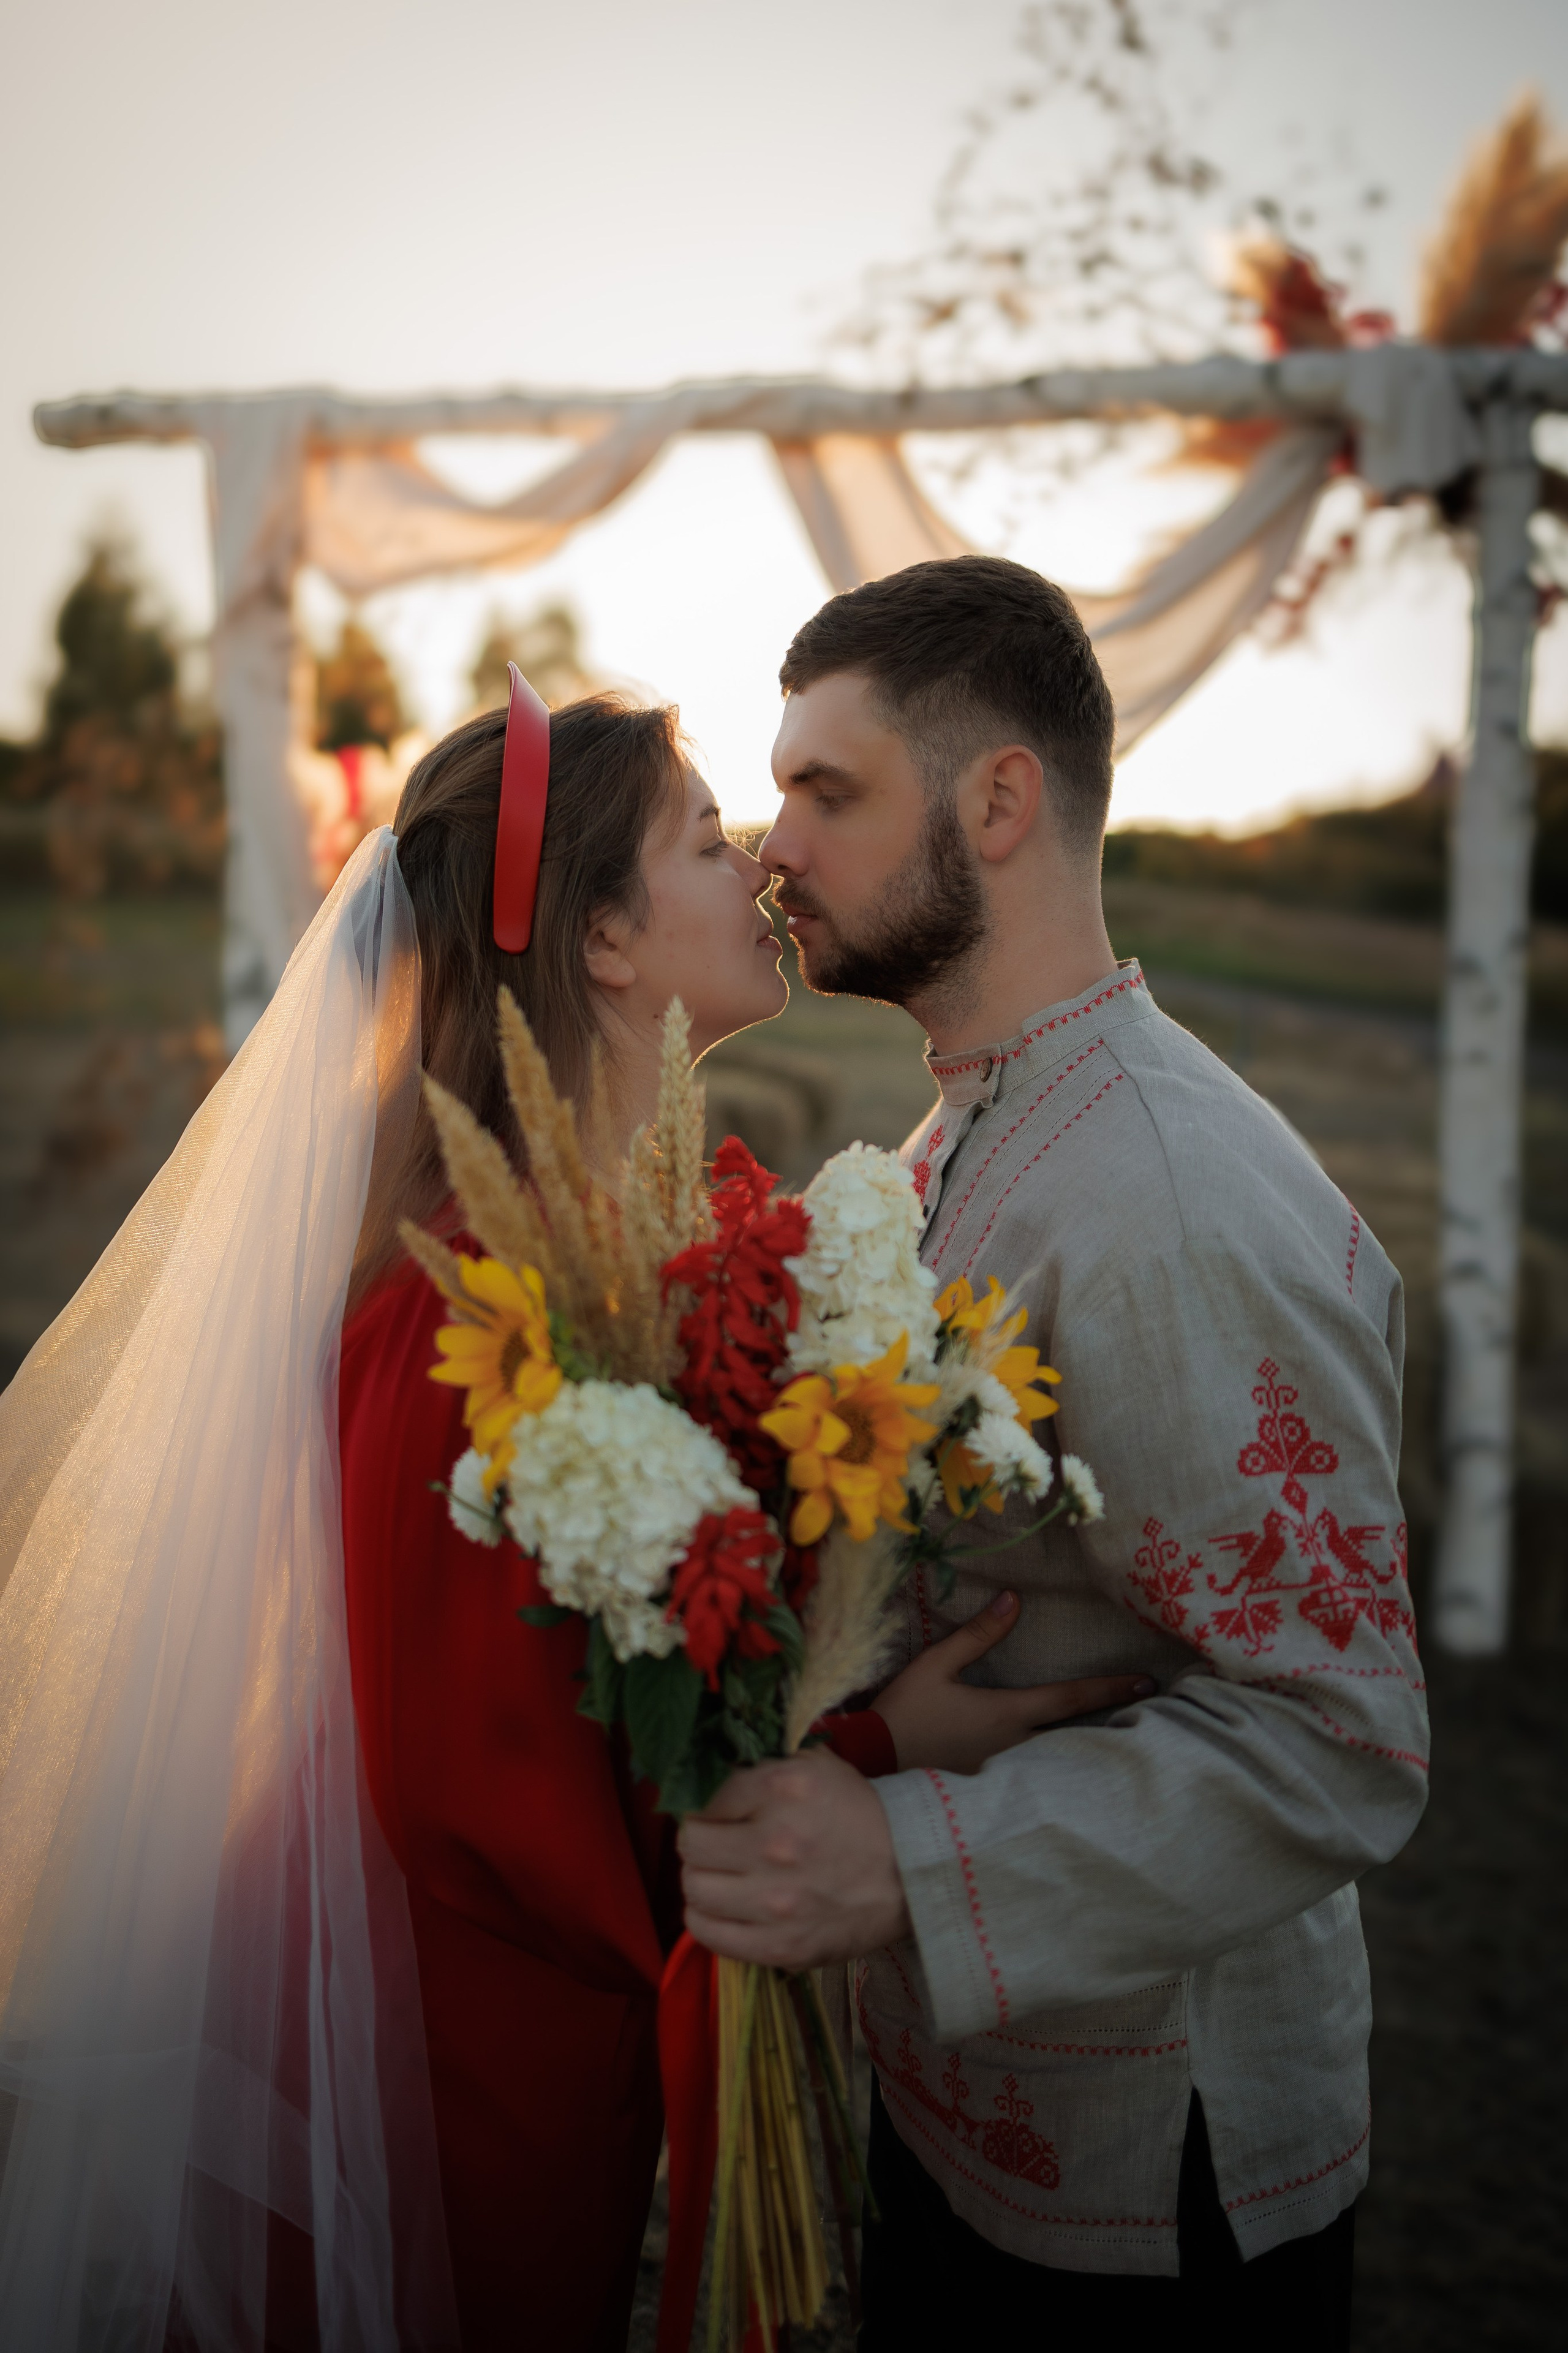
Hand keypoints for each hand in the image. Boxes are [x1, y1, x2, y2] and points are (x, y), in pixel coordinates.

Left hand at [679, 1746, 909, 1968]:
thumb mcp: (815, 1764)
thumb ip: (762, 1762)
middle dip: (698, 1841)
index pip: (705, 1796)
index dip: (707, 1804)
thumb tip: (707, 1768)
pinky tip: (722, 1908)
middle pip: (691, 1844)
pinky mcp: (781, 1945)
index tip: (718, 1812)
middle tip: (713, 1844)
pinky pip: (708, 1934)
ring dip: (700, 1880)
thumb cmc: (858, 1814)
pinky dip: (705, 1920)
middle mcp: (774, 1843)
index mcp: (782, 1787)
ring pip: (693, 1889)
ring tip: (719, 1876)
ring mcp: (776, 1900)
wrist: (910, 1872)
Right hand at [872, 1589, 1157, 1773]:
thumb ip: (976, 1634)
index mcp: (1008, 1714)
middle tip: (1148, 1715)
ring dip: (1086, 1747)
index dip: (1111, 1688)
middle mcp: (1017, 1748)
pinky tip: (1064, 1768)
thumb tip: (1013, 1598)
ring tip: (1117, 1739)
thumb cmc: (903, 1714)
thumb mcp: (935, 1665)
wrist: (872, 1767)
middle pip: (1077, 1736)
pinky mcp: (989, 1789)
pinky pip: (1033, 1776)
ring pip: (1057, 1758)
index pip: (1072, 1700)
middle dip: (1112, 1724)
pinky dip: (1055, 1766)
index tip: (1146, 1681)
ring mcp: (1005, 1775)